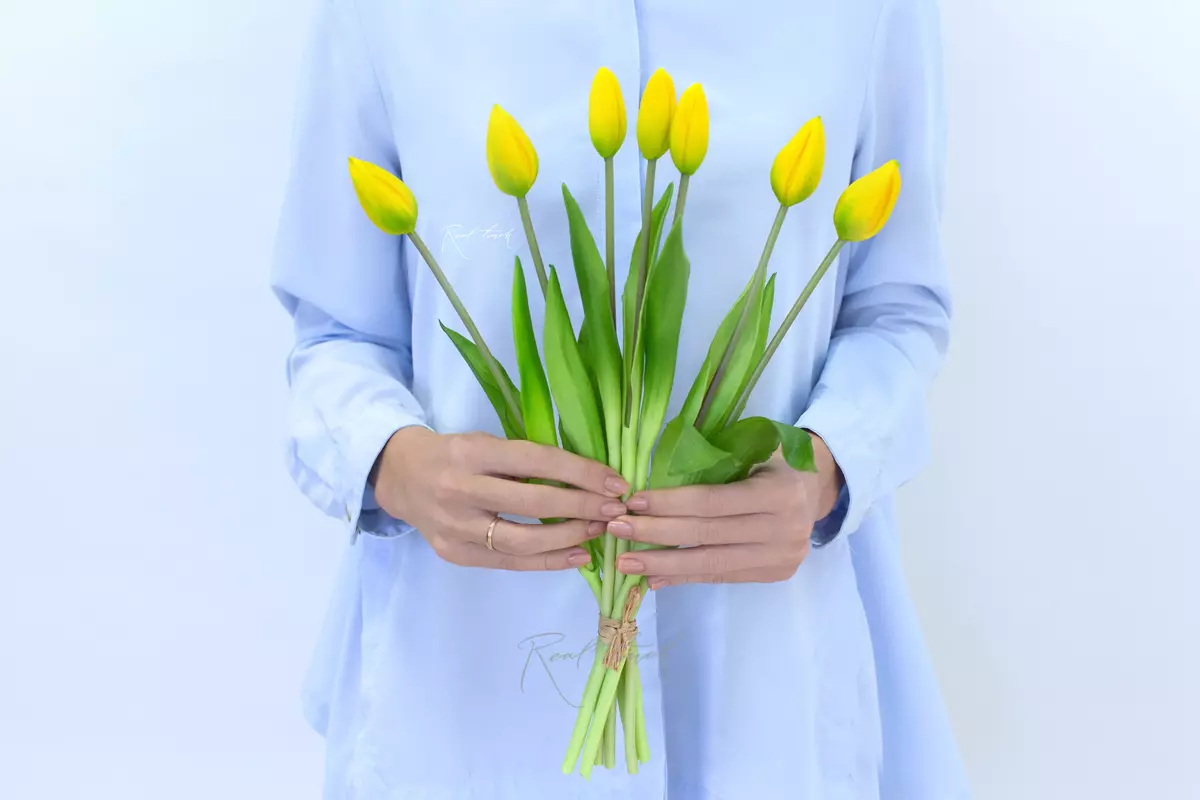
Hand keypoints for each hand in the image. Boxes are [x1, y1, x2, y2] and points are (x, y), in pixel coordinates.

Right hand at [372, 427, 628, 570]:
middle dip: (582, 507)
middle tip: (614, 510)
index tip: (615, 482)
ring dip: (568, 537)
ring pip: (522, 540)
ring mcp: (454, 526)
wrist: (398, 477)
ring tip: (598, 533)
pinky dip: (546, 561)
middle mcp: (460, 490)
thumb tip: (586, 478)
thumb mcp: (483, 444)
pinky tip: (577, 556)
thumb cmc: (453, 455)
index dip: (579, 472)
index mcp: (471, 453)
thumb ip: (523, 460)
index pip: (535, 461)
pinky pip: (508, 562)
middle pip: (533, 503)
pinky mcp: (454, 553)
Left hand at [609, 435, 843, 587]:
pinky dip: (684, 576)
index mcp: (779, 492)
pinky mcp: (775, 575)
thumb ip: (713, 462)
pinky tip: (654, 577)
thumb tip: (652, 479)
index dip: (670, 504)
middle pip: (708, 536)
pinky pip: (722, 577)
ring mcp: (782, 557)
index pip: (713, 501)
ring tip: (626, 563)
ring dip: (663, 564)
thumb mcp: (753, 448)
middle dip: (657, 535)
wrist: (817, 488)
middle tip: (617, 531)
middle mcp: (785, 529)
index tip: (632, 502)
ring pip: (712, 564)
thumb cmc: (774, 461)